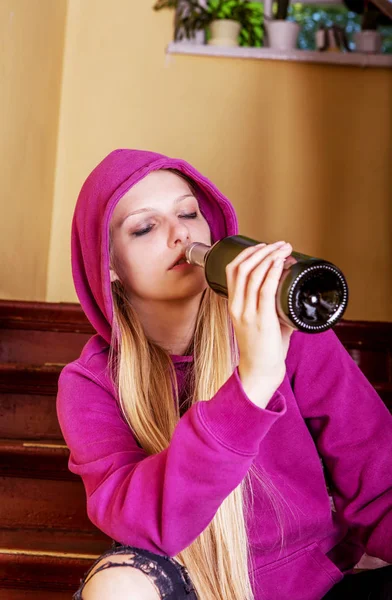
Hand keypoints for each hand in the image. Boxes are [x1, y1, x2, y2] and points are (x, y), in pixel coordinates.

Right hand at [226, 241, 294, 408]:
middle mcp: (237, 306)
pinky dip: (273, 272)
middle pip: (242, 267)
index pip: (232, 270)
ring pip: (253, 274)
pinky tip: (280, 263)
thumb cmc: (262, 348)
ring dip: (270, 257)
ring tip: (284, 249)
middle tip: (279, 244)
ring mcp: (247, 312)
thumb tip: (290, 294)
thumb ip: (271, 307)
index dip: (247, 253)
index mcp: (233, 304)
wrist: (259, 371)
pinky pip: (265, 289)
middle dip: (262, 250)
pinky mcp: (261, 319)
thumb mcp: (259, 322)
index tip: (263, 246)